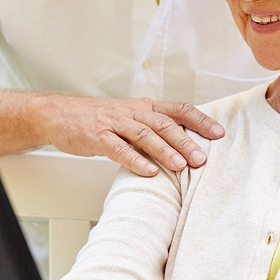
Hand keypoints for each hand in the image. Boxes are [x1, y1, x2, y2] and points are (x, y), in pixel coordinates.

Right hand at [43, 95, 225, 176]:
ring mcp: (115, 124)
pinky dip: (135, 160)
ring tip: (181, 166)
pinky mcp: (98, 137)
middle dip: (186, 141)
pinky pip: (118, 148)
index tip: (219, 133)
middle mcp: (133, 112)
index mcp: (144, 107)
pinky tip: (148, 172)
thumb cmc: (99, 119)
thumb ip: (154, 128)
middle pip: (164, 124)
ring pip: (144, 135)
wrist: (60, 114)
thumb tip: (186, 145)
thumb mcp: (130, 117)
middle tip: (202, 159)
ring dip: (164, 151)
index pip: (178, 109)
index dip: (200, 120)